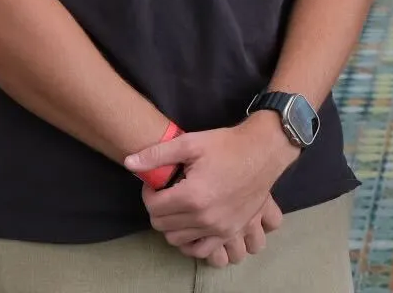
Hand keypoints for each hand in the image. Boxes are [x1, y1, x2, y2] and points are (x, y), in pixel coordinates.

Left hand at [126, 116, 298, 261]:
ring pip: (176, 240)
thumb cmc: (227, 145)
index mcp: (192, 195)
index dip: (149, 193)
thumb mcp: (190, 143)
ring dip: (171, 225)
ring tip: (178, 206)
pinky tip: (190, 224)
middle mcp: (204, 217)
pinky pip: (200, 250)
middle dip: (158, 208)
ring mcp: (218, 228)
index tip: (157, 183)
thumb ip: (157, 155)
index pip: (153, 206)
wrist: (263, 152)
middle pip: (162, 225)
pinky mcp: (229, 232)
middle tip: (167, 192)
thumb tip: (129, 163)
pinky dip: (190, 242)